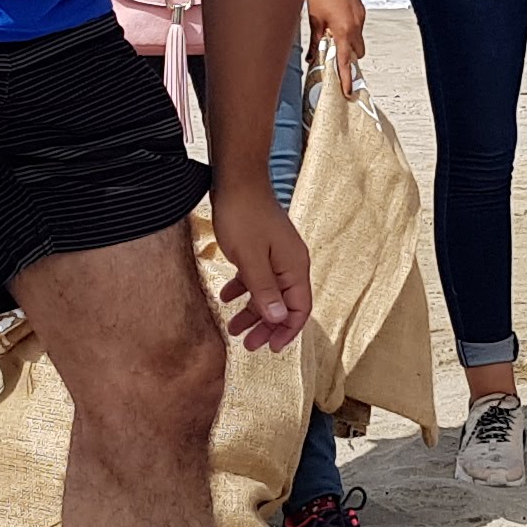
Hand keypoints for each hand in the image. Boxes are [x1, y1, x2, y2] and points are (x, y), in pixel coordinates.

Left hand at [209, 185, 313, 349]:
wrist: (237, 179)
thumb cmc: (243, 215)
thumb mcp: (250, 258)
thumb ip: (264, 290)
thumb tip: (279, 320)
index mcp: (294, 267)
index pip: (299, 309)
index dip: (287, 331)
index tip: (269, 348)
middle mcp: (290, 263)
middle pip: (284, 304)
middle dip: (267, 327)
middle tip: (249, 345)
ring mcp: (276, 255)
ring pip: (269, 293)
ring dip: (253, 312)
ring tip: (234, 329)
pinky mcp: (262, 248)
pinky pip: (257, 277)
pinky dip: (244, 290)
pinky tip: (227, 297)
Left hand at [306, 0, 367, 85]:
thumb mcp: (314, 19)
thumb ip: (314, 41)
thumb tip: (311, 56)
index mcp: (344, 31)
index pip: (345, 62)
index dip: (346, 78)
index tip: (348, 91)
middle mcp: (356, 26)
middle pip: (357, 53)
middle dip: (348, 58)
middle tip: (333, 58)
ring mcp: (360, 16)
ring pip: (357, 39)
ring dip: (347, 43)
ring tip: (331, 37)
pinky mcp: (359, 9)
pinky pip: (357, 26)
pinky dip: (348, 30)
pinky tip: (335, 22)